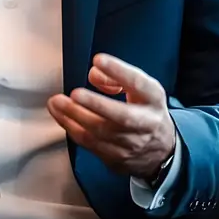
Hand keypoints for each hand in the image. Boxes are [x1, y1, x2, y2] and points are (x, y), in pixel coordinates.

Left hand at [47, 53, 175, 179]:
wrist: (162, 151)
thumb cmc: (145, 110)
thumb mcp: (141, 88)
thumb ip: (118, 76)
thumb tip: (94, 73)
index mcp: (153, 98)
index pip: (138, 83)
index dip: (118, 71)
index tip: (98, 60)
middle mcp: (145, 123)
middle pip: (121, 116)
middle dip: (96, 104)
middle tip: (75, 93)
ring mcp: (131, 144)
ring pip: (100, 133)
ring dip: (74, 116)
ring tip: (56, 102)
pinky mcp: (116, 158)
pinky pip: (91, 144)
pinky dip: (72, 128)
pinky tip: (60, 116)